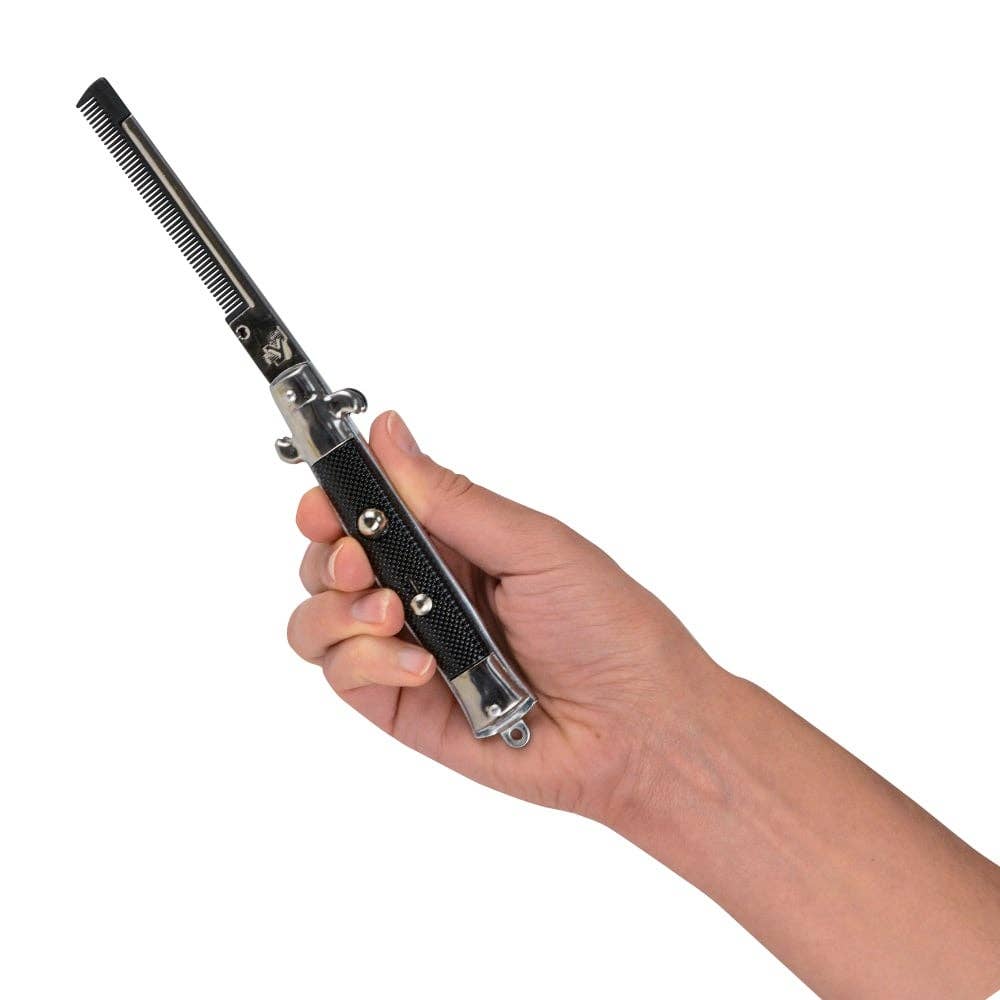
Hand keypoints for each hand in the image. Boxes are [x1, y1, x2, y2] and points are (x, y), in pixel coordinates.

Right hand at [287, 411, 722, 823]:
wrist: (637, 728)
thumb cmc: (608, 627)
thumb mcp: (535, 546)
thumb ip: (453, 499)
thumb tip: (388, 433)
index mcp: (455, 541)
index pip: (369, 508)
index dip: (335, 498)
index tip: (324, 500)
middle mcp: (423, 590)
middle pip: (330, 560)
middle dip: (328, 553)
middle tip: (359, 559)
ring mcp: (408, 648)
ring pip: (318, 619)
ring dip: (336, 610)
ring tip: (392, 614)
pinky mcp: (402, 705)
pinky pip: (344, 675)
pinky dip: (366, 662)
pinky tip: (422, 668)